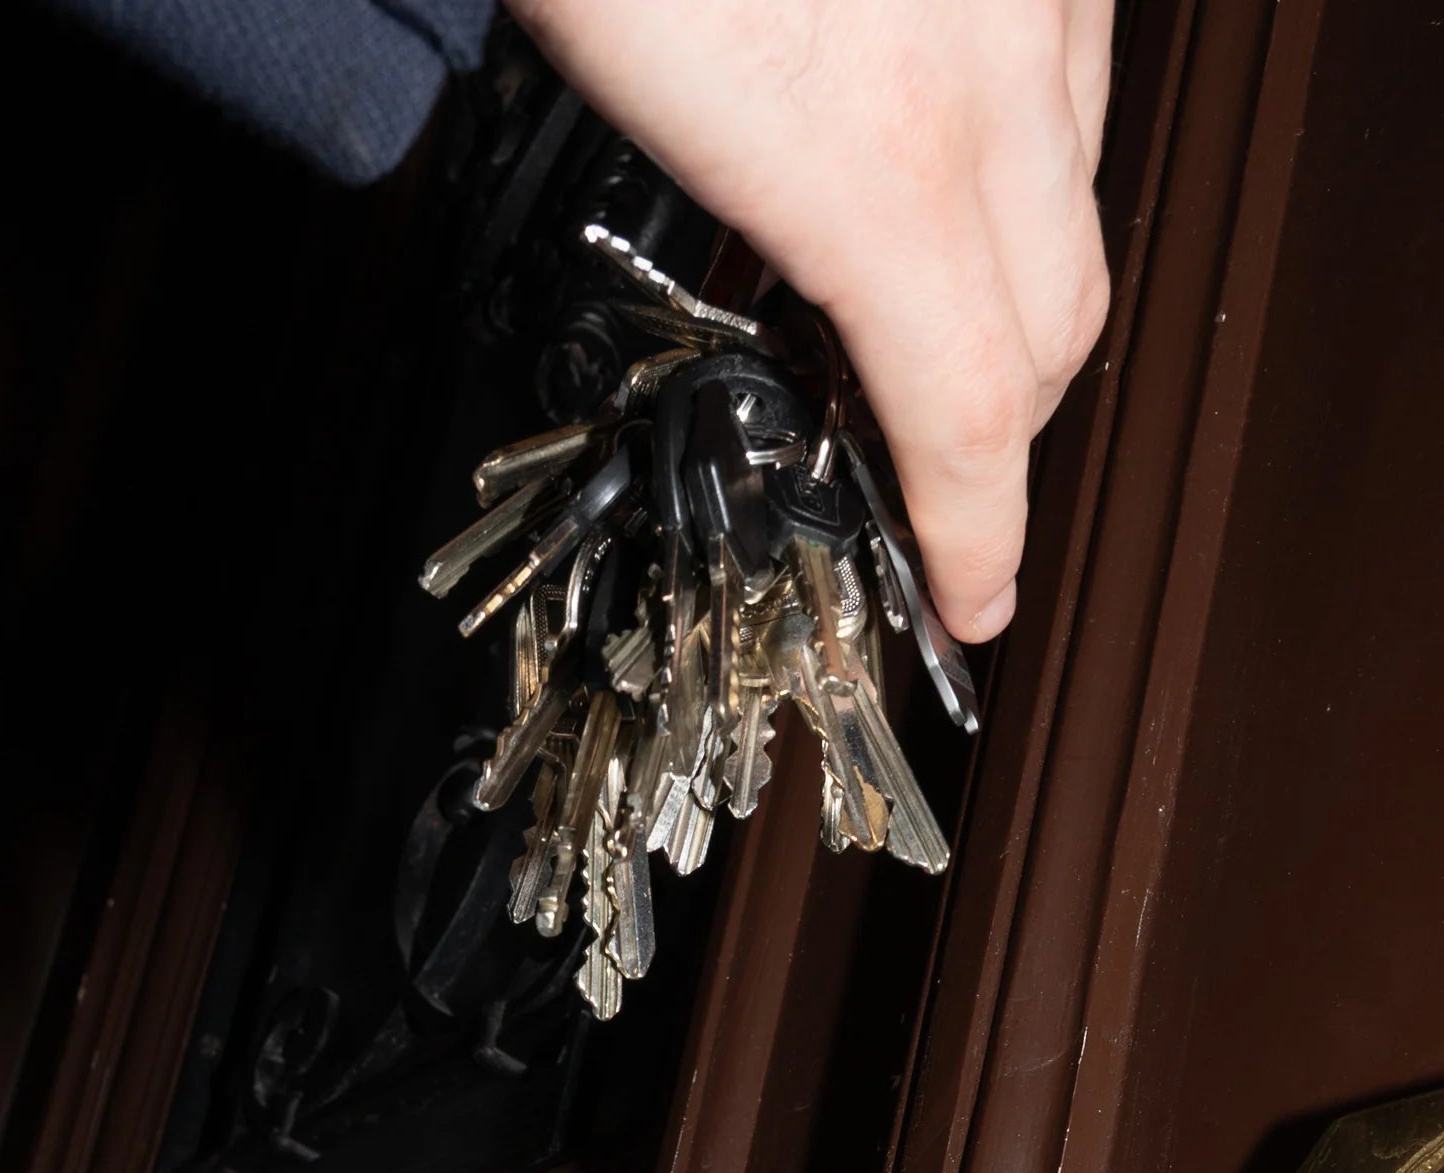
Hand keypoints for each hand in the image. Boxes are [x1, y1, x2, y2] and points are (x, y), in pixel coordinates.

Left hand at [503, 0, 1113, 642]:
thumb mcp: (603, 78)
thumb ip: (689, 217)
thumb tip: (725, 297)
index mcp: (868, 152)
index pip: (966, 406)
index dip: (976, 530)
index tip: (974, 602)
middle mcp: (987, 62)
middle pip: (1052, 323)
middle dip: (996, 426)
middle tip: (917, 481)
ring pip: (1078, 197)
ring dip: (1019, 292)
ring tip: (909, 332)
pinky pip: (1077, 77)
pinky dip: (1030, 156)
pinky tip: (944, 165)